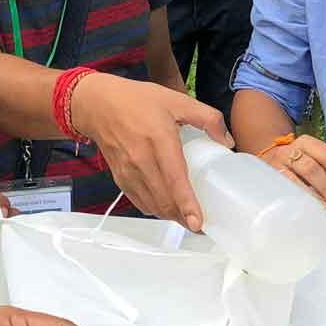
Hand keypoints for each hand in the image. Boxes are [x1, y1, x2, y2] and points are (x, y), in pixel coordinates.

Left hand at [0, 193, 9, 325]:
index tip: (6, 209)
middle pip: (5, 218)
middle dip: (13, 218)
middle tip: (15, 227)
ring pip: (12, 237)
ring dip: (19, 236)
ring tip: (22, 240)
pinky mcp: (1, 268)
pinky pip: (15, 258)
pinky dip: (21, 255)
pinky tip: (24, 256)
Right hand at [68, 75, 230, 230]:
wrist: (98, 105)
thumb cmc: (137, 101)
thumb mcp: (177, 100)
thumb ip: (208, 118)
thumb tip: (227, 141)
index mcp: (159, 140)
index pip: (174, 179)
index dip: (187, 204)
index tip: (197, 223)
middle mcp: (142, 160)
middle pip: (164, 200)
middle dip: (183, 218)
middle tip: (202, 224)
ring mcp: (129, 172)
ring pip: (152, 205)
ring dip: (170, 216)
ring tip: (187, 219)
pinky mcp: (120, 178)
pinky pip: (139, 202)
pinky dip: (155, 209)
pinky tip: (166, 207)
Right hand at [261, 132, 325, 207]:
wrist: (268, 157)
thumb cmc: (297, 162)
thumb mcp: (311, 156)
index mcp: (305, 142)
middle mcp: (290, 150)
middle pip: (311, 168)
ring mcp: (276, 164)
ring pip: (295, 180)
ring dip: (313, 195)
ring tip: (324, 206)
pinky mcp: (268, 179)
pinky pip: (284, 190)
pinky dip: (298, 199)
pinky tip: (306, 207)